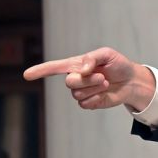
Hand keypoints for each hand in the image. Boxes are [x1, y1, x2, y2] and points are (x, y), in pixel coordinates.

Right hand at [23, 47, 154, 111]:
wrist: (131, 80)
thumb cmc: (117, 64)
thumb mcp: (107, 54)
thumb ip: (92, 58)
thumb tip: (81, 69)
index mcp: (75, 64)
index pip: (53, 68)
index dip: (40, 71)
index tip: (26, 75)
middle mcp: (75, 78)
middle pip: (69, 82)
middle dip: (87, 80)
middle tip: (102, 76)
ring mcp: (81, 91)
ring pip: (78, 94)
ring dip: (95, 87)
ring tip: (106, 82)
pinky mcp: (88, 102)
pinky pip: (85, 104)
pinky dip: (97, 98)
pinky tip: (104, 93)